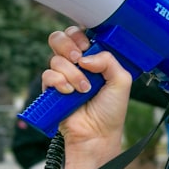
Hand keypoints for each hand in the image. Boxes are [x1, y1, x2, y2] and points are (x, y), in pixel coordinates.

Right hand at [44, 26, 132, 168]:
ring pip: (56, 58)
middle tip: (79, 58)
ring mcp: (63, 76)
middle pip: (61, 38)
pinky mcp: (52, 89)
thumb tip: (85, 57)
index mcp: (94, 59)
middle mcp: (77, 65)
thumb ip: (108, 60)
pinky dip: (59, 82)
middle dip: (68, 44)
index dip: (81, 35)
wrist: (97, 135)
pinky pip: (47, 75)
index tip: (88, 45)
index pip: (81, 34)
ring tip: (83, 88)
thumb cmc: (110, 111)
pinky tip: (69, 92)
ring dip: (71, 73)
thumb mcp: (121, 81)